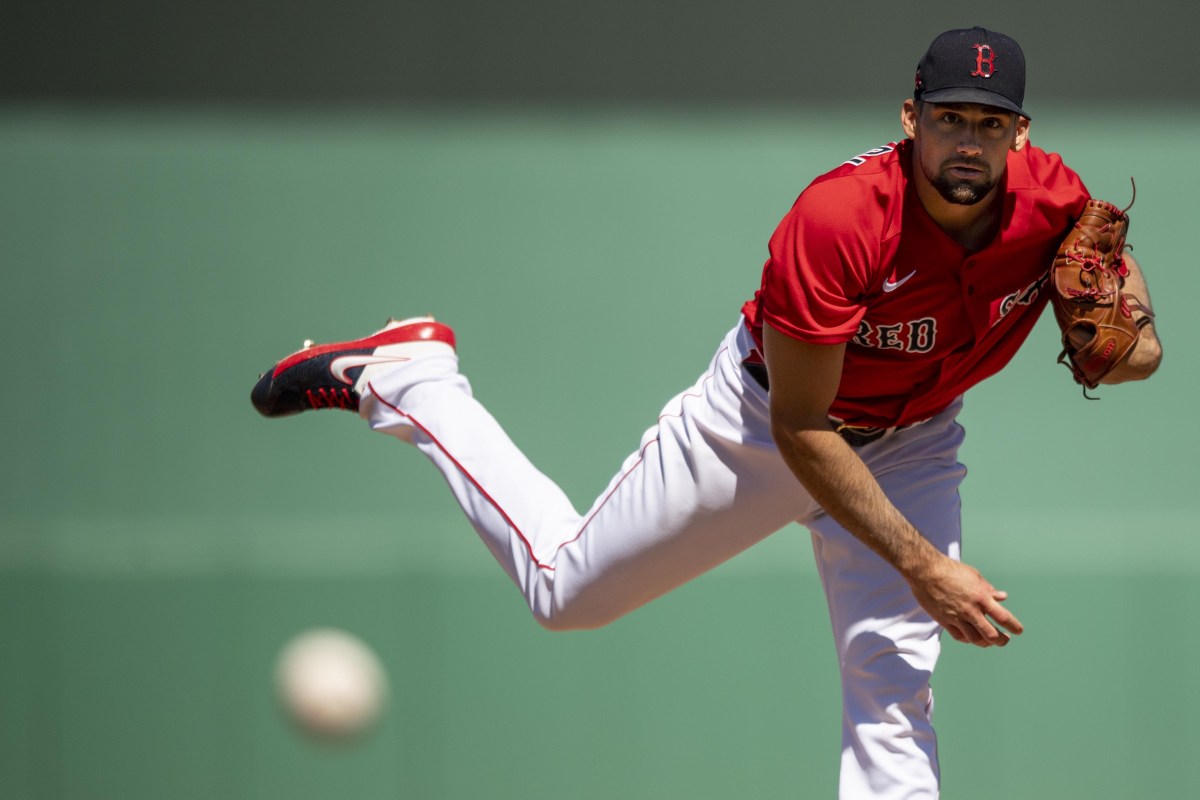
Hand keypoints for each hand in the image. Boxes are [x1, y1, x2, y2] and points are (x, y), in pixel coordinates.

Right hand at [906, 555, 1023, 647]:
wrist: (925, 571)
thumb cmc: (951, 570)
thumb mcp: (974, 576)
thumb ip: (988, 589)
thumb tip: (1002, 597)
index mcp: (981, 597)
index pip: (1002, 617)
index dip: (1013, 626)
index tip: (1018, 631)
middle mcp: (970, 610)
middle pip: (991, 634)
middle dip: (1001, 640)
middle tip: (1005, 640)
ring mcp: (956, 617)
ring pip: (975, 639)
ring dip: (985, 643)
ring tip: (989, 641)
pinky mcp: (944, 620)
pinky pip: (959, 636)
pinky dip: (968, 639)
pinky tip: (971, 637)